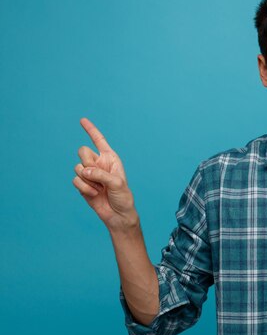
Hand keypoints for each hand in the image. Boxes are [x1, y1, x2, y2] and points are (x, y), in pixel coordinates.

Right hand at [73, 118, 138, 232]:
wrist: (117, 214)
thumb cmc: (122, 197)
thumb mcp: (117, 183)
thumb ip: (100, 174)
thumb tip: (82, 171)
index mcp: (110, 158)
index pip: (99, 140)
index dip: (90, 130)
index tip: (82, 119)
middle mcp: (98, 163)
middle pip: (82, 151)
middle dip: (88, 162)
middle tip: (98, 175)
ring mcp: (89, 174)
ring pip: (77, 167)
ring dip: (88, 180)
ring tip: (100, 189)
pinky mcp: (82, 184)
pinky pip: (75, 180)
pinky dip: (84, 188)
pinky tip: (94, 194)